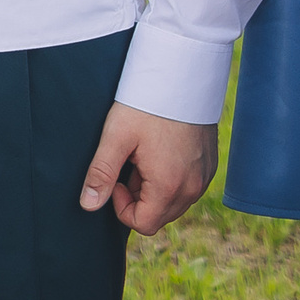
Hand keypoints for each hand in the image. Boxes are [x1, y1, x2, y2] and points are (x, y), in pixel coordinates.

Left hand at [78, 101, 216, 236]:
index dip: (122, 206)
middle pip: (160, 216)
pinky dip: (173, 178)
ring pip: (174, 202)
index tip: (117, 177)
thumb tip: (88, 205)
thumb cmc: (146, 105)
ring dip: (155, 189)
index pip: (143, 224)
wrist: (182, 75)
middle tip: (131, 163)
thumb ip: (101, 174)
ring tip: (145, 154)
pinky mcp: (210, 165)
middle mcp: (193, 188)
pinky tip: (162, 150)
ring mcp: (205, 177)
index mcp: (169, 187)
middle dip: (139, 198)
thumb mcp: (116, 136)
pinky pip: (189, 186)